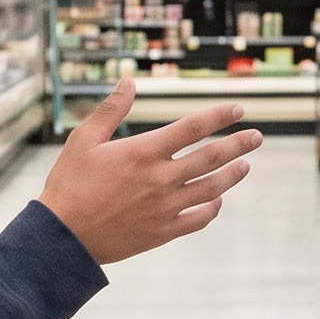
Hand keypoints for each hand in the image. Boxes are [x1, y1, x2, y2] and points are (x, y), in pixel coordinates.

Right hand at [37, 77, 261, 263]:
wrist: (63, 237)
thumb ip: (111, 110)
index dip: (219, 116)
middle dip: (237, 144)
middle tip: (256, 136)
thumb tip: (129, 82)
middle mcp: (161, 179)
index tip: (238, 110)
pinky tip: (217, 201)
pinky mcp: (163, 232)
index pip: (193, 127)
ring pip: (211, 188)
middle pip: (211, 157)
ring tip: (245, 165)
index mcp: (144, 152)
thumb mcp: (84, 140)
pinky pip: (197, 218)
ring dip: (232, 175)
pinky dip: (212, 209)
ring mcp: (165, 207)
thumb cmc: (69, 184)